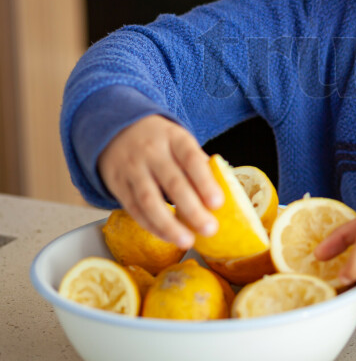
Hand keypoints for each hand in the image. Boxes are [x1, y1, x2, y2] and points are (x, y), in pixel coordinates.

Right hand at [97, 114, 223, 248]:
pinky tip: (168, 237)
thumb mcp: (181, 141)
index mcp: (174, 138)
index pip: (191, 159)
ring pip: (149, 201)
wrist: (117, 130)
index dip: (205, 182)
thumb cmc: (161, 141)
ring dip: (169, 225)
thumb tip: (223, 191)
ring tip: (187, 241)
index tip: (218, 203)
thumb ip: (199, 164)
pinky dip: (152, 226)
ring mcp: (132, 169)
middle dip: (192, 209)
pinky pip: (134, 209)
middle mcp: (152, 152)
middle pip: (172, 183)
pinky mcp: (117, 185)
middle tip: (210, 229)